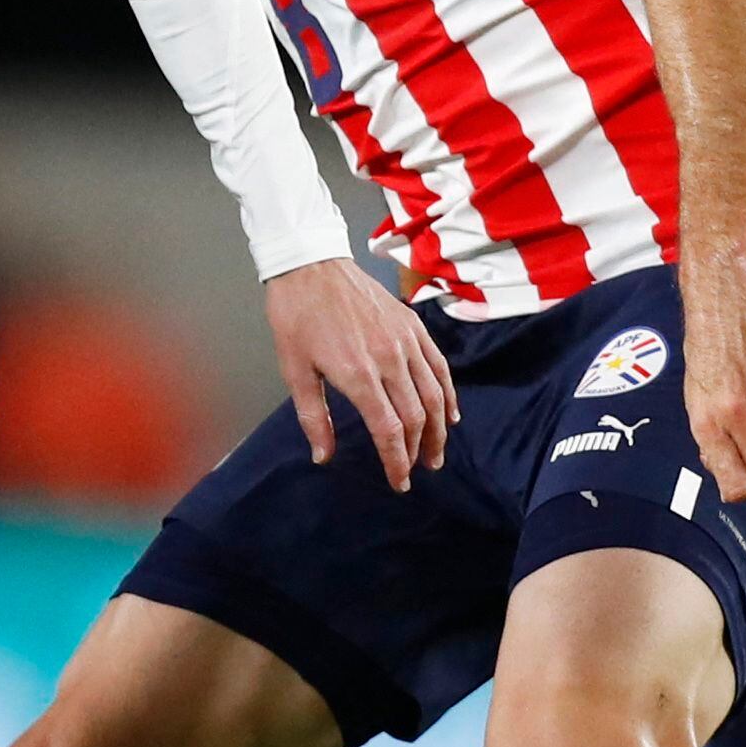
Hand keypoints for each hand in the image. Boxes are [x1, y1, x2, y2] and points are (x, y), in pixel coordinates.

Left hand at [263, 256, 451, 490]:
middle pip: (416, 417)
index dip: (396, 460)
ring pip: (434, 394)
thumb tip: (323, 456)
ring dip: (440, 429)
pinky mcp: (413, 326)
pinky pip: (439, 366)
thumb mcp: (294, 370)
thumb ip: (313, 417)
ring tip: (436, 453)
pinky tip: (450, 412)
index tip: (398, 482)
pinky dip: (448, 393)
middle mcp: (388, 359)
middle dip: (418, 451)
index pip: (389, 430)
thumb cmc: (296, 317)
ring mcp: (405, 341)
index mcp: (357, 374)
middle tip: (417, 471)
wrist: (310, 265)